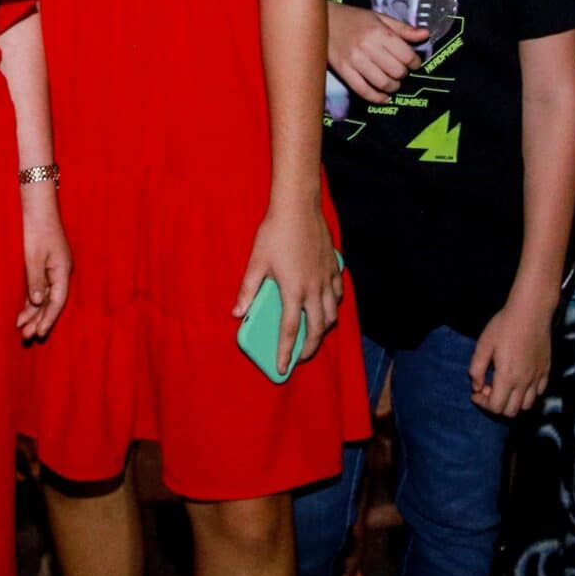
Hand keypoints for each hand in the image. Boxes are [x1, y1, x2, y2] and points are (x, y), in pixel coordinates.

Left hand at [17, 183, 70, 341]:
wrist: (38, 207)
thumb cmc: (36, 229)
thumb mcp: (33, 257)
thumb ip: (36, 281)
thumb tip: (38, 303)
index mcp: (63, 271)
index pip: (57, 302)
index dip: (48, 319)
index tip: (39, 333)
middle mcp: (61, 273)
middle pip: (52, 303)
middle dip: (39, 320)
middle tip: (27, 337)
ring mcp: (54, 270)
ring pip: (45, 297)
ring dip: (34, 313)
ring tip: (22, 330)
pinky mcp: (46, 266)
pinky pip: (40, 288)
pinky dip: (32, 301)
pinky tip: (24, 313)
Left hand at [234, 200, 341, 376]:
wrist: (298, 207)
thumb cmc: (274, 233)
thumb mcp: (256, 262)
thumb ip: (247, 290)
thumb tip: (237, 313)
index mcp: (292, 290)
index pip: (289, 330)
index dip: (285, 352)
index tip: (282, 368)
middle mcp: (313, 289)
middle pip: (316, 329)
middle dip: (309, 348)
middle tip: (299, 357)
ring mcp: (327, 278)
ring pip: (331, 314)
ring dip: (322, 329)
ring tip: (313, 335)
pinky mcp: (334, 268)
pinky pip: (337, 295)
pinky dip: (332, 306)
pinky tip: (325, 306)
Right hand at [327, 3, 427, 103]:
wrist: (322, 20)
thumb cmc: (353, 18)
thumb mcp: (379, 17)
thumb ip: (403, 28)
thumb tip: (425, 35)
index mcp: (379, 32)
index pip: (407, 56)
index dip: (415, 62)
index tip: (413, 63)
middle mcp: (367, 47)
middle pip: (397, 71)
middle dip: (404, 74)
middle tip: (401, 70)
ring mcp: (354, 61)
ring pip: (383, 83)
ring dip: (393, 86)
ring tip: (393, 82)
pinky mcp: (343, 71)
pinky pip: (363, 90)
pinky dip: (377, 98)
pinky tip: (384, 97)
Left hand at [468, 286, 555, 416]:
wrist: (531, 311)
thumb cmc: (504, 325)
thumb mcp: (483, 344)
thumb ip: (476, 369)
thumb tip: (476, 386)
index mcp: (507, 376)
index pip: (495, 407)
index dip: (482, 403)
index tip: (476, 392)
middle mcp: (524, 381)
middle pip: (510, 411)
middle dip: (496, 405)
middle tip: (488, 388)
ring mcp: (538, 377)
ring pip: (526, 406)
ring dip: (512, 402)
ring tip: (504, 386)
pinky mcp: (546, 370)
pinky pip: (539, 393)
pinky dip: (528, 394)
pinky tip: (519, 380)